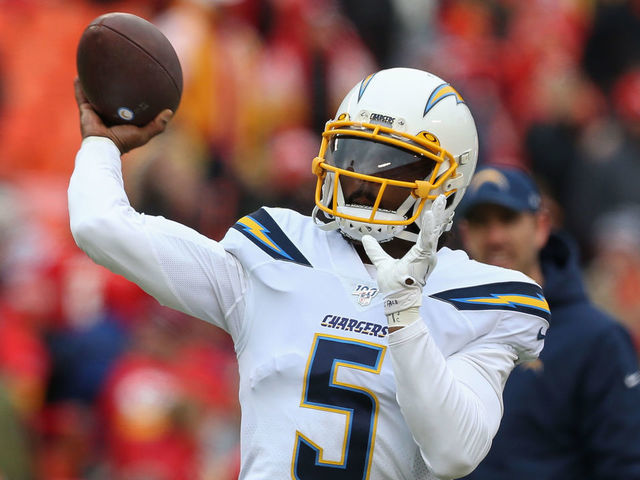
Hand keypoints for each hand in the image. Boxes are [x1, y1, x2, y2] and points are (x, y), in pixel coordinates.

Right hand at [74, 78, 172, 153]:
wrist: (103, 147)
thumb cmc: (124, 141)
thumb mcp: (144, 134)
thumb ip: (158, 125)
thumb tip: (170, 111)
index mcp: (122, 120)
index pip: (128, 106)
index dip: (133, 96)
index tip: (139, 84)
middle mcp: (108, 115)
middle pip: (111, 98)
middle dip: (113, 86)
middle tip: (118, 72)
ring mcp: (96, 112)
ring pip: (94, 95)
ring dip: (94, 84)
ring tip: (95, 69)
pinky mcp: (85, 111)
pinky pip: (81, 96)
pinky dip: (79, 87)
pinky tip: (80, 75)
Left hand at [362, 194, 450, 328]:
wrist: (396, 297)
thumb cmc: (394, 285)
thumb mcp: (382, 263)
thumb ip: (375, 251)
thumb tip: (366, 239)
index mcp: (420, 254)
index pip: (426, 233)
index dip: (430, 220)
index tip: (432, 206)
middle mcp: (427, 253)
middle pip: (434, 229)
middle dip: (439, 212)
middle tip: (441, 197)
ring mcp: (428, 255)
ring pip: (434, 231)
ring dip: (437, 215)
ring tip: (439, 200)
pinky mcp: (425, 257)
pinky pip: (428, 239)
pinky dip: (429, 227)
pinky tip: (430, 214)